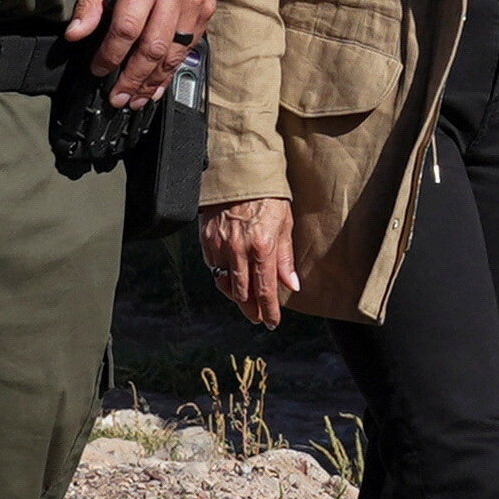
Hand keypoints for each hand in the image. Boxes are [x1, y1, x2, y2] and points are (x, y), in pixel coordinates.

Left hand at [69, 0, 215, 106]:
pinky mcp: (206, 8)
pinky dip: (172, 68)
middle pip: (153, 47)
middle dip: (133, 78)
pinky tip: (157, 83)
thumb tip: (75, 36)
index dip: (110, 55)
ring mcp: (194, 2)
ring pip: (174, 52)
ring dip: (154, 80)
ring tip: (137, 98)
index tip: (96, 70)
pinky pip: (189, 46)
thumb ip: (90, 4)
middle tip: (117, 97)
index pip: (126, 28)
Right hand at [202, 198, 297, 329]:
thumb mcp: (285, 225)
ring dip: (237, 298)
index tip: (271, 322)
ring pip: (226, 284)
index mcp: (263, 246)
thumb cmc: (268, 198)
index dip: (269, 310)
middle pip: (244, 293)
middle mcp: (239, 250)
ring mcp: (220, 246)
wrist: (239, 176)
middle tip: (258, 318)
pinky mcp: (206, 241)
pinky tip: (232, 282)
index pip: (265, 289)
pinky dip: (223, 279)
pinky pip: (213, 270)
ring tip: (246, 304)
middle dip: (252, 310)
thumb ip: (285, 258)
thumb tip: (292, 286)